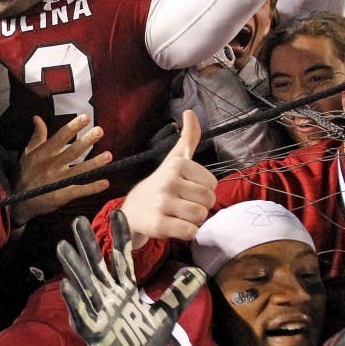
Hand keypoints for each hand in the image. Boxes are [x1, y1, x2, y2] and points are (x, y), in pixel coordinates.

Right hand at [11, 115, 111, 227]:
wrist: (19, 201)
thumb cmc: (25, 173)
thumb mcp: (28, 153)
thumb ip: (37, 136)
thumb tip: (38, 118)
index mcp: (44, 154)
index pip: (60, 137)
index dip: (73, 127)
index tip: (85, 117)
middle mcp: (52, 166)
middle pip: (73, 152)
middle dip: (87, 141)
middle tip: (100, 131)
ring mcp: (59, 181)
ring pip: (79, 170)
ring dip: (95, 163)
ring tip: (108, 155)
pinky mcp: (63, 195)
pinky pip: (79, 190)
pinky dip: (92, 188)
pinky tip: (105, 183)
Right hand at [57, 209, 204, 345]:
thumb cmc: (144, 342)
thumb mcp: (166, 314)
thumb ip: (179, 293)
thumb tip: (198, 273)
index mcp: (124, 289)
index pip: (122, 258)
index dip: (120, 236)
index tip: (119, 213)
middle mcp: (108, 296)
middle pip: (95, 264)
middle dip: (87, 244)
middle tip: (77, 220)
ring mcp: (97, 311)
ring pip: (83, 283)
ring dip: (73, 265)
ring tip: (63, 245)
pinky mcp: (91, 330)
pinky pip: (81, 312)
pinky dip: (74, 299)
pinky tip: (67, 285)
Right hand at [120, 110, 215, 248]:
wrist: (132, 210)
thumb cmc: (159, 184)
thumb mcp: (174, 159)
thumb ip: (188, 138)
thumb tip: (190, 112)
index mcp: (176, 164)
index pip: (212, 184)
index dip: (202, 191)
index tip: (185, 189)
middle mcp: (168, 181)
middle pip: (208, 201)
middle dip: (199, 206)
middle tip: (181, 204)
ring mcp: (162, 202)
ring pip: (200, 216)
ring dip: (193, 220)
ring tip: (177, 215)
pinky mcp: (158, 224)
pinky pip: (190, 232)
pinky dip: (186, 233)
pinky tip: (173, 225)